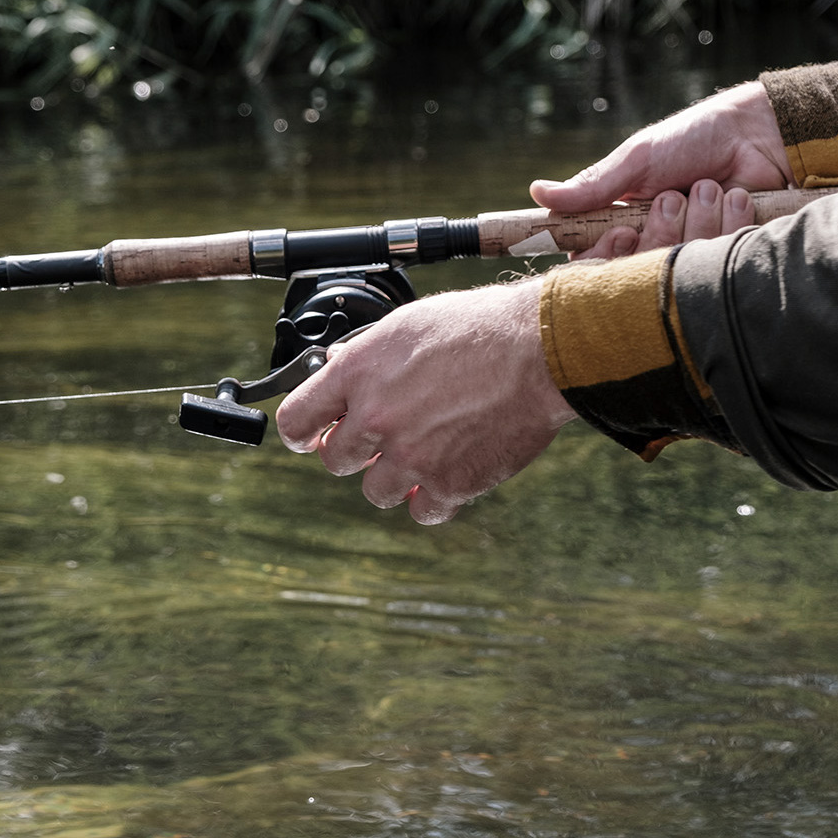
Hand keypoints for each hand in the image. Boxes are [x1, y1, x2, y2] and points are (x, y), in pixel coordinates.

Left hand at [276, 279, 576, 524]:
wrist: (539, 350)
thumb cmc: (480, 327)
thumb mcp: (407, 325)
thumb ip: (367, 357)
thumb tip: (338, 369)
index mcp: (358, 373)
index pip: (297, 419)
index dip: (299, 433)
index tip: (308, 438)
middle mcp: (377, 418)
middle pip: (334, 460)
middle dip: (352, 451)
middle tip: (376, 441)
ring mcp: (411, 456)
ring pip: (376, 491)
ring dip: (392, 477)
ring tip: (418, 455)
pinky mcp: (449, 484)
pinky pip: (422, 512)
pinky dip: (430, 500)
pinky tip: (442, 478)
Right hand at [530, 80, 792, 258]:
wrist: (760, 131)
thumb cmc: (693, 138)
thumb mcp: (636, 159)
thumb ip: (590, 185)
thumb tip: (537, 193)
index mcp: (624, 224)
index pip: (598, 261)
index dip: (605, 256)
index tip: (620, 235)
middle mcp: (654, 244)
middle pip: (639, 266)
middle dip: (660, 228)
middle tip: (672, 197)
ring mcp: (690, 252)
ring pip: (680, 260)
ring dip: (698, 216)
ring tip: (708, 184)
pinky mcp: (726, 254)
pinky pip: (719, 255)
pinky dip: (729, 218)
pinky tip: (736, 195)